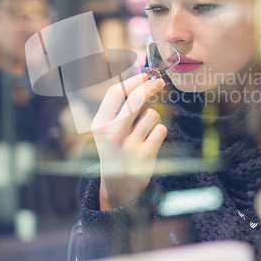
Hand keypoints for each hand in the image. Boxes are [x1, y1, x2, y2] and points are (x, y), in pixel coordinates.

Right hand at [91, 73, 166, 209]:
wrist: (118, 184)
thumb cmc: (115, 147)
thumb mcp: (107, 128)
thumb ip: (120, 106)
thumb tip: (143, 79)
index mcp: (99, 125)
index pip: (115, 93)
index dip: (133, 81)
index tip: (145, 76)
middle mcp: (112, 135)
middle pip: (135, 99)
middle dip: (150, 87)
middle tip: (159, 83)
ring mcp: (129, 146)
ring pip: (152, 114)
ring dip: (152, 117)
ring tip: (144, 130)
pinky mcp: (146, 155)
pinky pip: (161, 129)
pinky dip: (159, 131)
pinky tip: (150, 140)